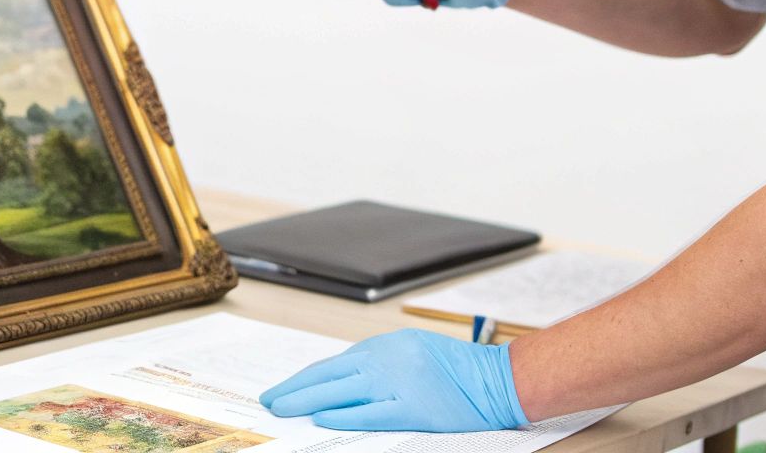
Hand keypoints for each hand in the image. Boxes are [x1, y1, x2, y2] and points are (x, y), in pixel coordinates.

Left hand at [259, 329, 527, 431]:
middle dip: (293, 389)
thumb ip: (376, 364)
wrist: (497, 381)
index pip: (331, 365)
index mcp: (383, 346)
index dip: (302, 379)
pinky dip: (343, 415)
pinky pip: (369, 412)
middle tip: (268, 400)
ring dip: (305, 401)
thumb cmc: (456, 369)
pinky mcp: (411, 408)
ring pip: (339, 392)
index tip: (281, 390)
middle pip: (327, 376)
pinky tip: (320, 418)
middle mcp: (385, 360)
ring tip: (281, 409)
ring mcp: (397, 383)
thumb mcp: (411, 352)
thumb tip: (338, 383)